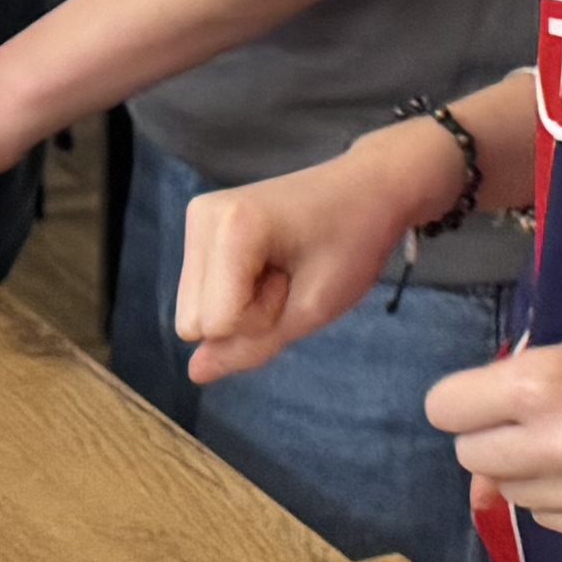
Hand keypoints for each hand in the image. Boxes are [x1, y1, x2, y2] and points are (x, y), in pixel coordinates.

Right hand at [174, 131, 465, 385]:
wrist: (368, 188)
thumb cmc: (353, 242)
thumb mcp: (314, 307)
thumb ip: (252, 346)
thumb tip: (195, 373)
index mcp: (232, 227)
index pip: (216, 324)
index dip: (263, 319)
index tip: (296, 279)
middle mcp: (201, 216)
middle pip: (193, 321)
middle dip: (244, 316)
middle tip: (288, 277)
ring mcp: (196, 217)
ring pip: (193, 312)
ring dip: (239, 306)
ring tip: (280, 270)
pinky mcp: (199, 224)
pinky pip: (199, 293)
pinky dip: (233, 292)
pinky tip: (267, 263)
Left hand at [423, 306, 561, 547]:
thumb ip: (514, 398)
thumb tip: (475, 481)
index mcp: (542, 386)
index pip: (444, 410)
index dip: (464, 400)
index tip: (489, 395)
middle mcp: (558, 446)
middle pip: (471, 456)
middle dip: (493, 436)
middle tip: (537, 417)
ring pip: (511, 493)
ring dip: (529, 469)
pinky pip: (551, 520)